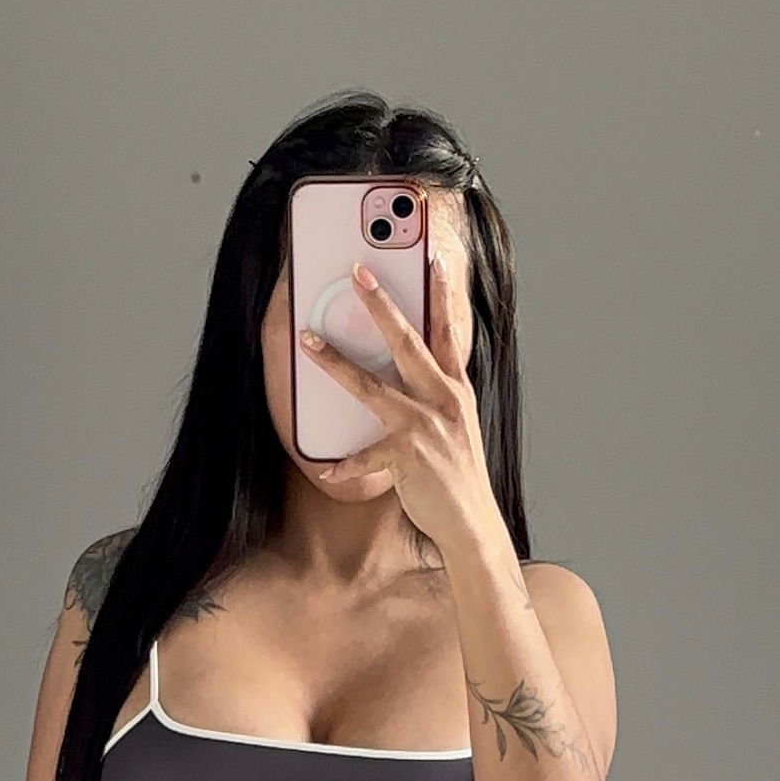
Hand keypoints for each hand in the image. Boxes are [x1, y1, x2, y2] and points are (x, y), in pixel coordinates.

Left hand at [297, 255, 499, 556]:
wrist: (471, 521)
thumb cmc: (458, 475)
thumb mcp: (455, 425)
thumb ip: (436, 395)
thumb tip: (408, 372)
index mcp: (456, 390)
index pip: (448, 331)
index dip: (440, 293)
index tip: (432, 259)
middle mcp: (443, 400)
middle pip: (407, 342)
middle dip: (380, 304)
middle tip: (357, 272)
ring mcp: (425, 426)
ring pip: (372, 386)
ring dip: (335, 362)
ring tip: (308, 340)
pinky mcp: (408, 456)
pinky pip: (366, 456)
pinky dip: (345, 464)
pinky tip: (326, 468)